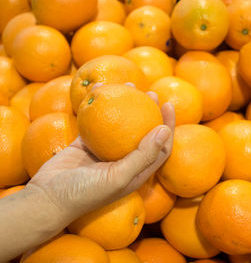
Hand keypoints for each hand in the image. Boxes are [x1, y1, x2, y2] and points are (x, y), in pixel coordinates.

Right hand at [26, 92, 174, 222]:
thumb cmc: (86, 193)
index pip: (160, 147)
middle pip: (143, 133)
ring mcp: (105, 151)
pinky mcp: (86, 144)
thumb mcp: (119, 177)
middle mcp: (124, 161)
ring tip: (129, 85)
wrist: (48, 198)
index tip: (168, 105)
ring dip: (126, 105)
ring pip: (120, 124)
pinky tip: (100, 90)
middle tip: (151, 93)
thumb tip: (165, 130)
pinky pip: (96, 121)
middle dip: (151, 112)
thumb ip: (144, 155)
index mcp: (137, 172)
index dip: (168, 127)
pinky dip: (99, 107)